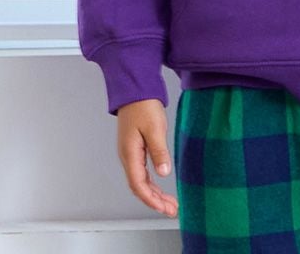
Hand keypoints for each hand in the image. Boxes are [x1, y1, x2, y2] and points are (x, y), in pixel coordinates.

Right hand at [116, 98, 178, 218]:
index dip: (151, 200)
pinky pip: (142, 172)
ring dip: (154, 193)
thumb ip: (159, 152)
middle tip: (171, 210)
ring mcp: (130, 153)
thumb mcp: (155, 128)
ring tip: (169, 203)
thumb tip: (164, 173)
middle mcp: (127, 156)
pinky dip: (152, 183)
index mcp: (130, 153)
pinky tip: (160, 186)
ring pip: (141, 180)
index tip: (164, 209)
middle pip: (139, 186)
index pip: (138, 185)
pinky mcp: (135, 148)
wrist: (135, 90)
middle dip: (154, 201)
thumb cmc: (143, 106)